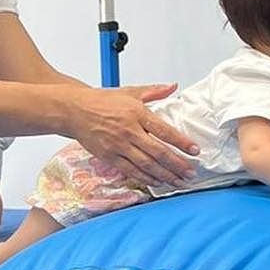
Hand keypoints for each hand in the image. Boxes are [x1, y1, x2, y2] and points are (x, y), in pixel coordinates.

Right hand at [64, 83, 199, 184]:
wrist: (74, 110)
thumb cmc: (101, 101)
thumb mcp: (130, 92)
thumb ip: (154, 91)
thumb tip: (173, 86)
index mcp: (136, 113)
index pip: (164, 130)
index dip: (181, 142)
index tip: (195, 150)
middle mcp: (129, 131)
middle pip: (158, 152)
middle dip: (177, 164)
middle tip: (191, 173)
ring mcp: (118, 146)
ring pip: (146, 165)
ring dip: (164, 175)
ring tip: (178, 181)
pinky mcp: (109, 156)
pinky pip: (130, 171)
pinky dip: (145, 178)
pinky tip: (157, 182)